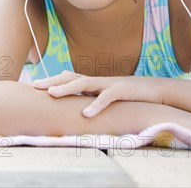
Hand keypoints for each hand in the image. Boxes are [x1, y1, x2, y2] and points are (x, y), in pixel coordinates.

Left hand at [33, 71, 163, 117]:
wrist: (156, 90)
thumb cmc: (130, 97)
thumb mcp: (107, 98)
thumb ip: (92, 99)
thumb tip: (76, 110)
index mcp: (94, 82)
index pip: (68, 77)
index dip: (52, 79)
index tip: (34, 84)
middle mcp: (98, 80)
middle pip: (71, 77)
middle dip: (52, 80)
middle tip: (35, 86)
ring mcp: (109, 83)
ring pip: (84, 82)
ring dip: (67, 88)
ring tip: (52, 94)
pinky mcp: (123, 90)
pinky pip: (107, 97)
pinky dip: (96, 105)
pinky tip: (85, 114)